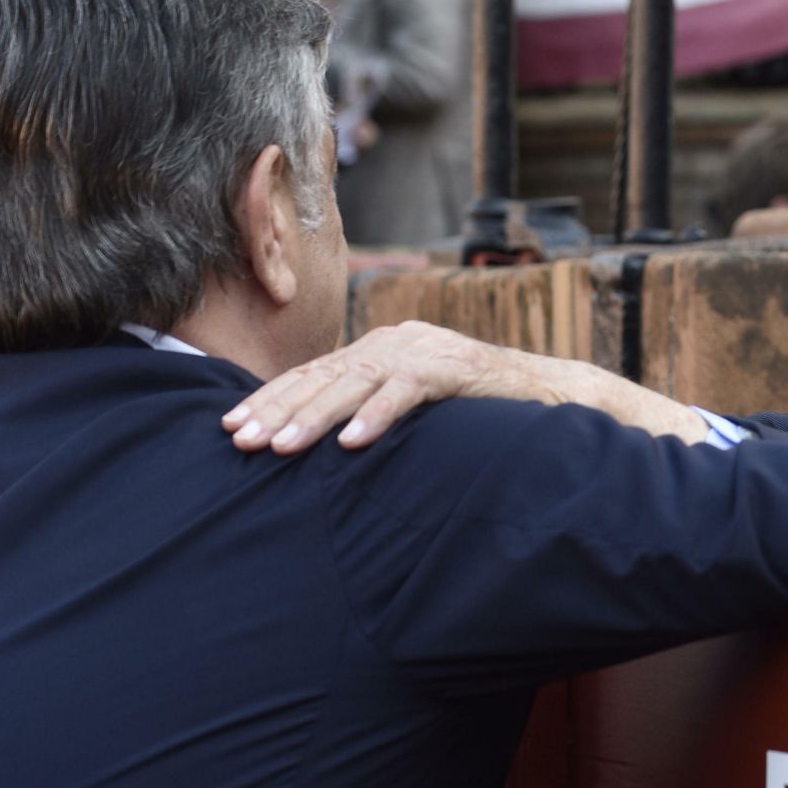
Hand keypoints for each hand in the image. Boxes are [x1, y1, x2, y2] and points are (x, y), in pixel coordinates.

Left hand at [222, 321, 708, 452]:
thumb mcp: (419, 406)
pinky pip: (411, 388)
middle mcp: (402, 339)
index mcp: (387, 345)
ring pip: (360, 378)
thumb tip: (320, 443)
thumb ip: (375, 408)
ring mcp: (431, 349)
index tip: (230, 428)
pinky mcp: (461, 366)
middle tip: (241, 440)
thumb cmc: (483, 412)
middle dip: (280, 408)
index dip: (272, 398)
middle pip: (328, 373)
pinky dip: (380, 414)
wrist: (557, 396)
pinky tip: (352, 444)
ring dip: (317, 415)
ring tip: (281, 448)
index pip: (318, 371)